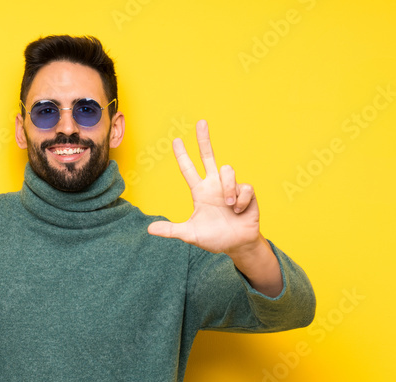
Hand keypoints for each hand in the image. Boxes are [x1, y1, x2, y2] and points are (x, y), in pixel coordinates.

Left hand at [146, 119, 261, 255]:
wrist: (237, 245)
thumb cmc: (215, 238)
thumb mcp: (190, 234)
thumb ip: (172, 230)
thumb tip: (149, 229)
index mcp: (200, 192)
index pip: (188, 169)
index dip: (182, 155)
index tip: (176, 140)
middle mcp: (214, 185)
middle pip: (208, 156)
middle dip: (204, 139)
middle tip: (201, 122)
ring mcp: (230, 187)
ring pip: (228, 170)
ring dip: (228, 188)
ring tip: (229, 206)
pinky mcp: (246, 192)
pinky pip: (244, 188)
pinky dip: (241, 200)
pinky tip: (239, 210)